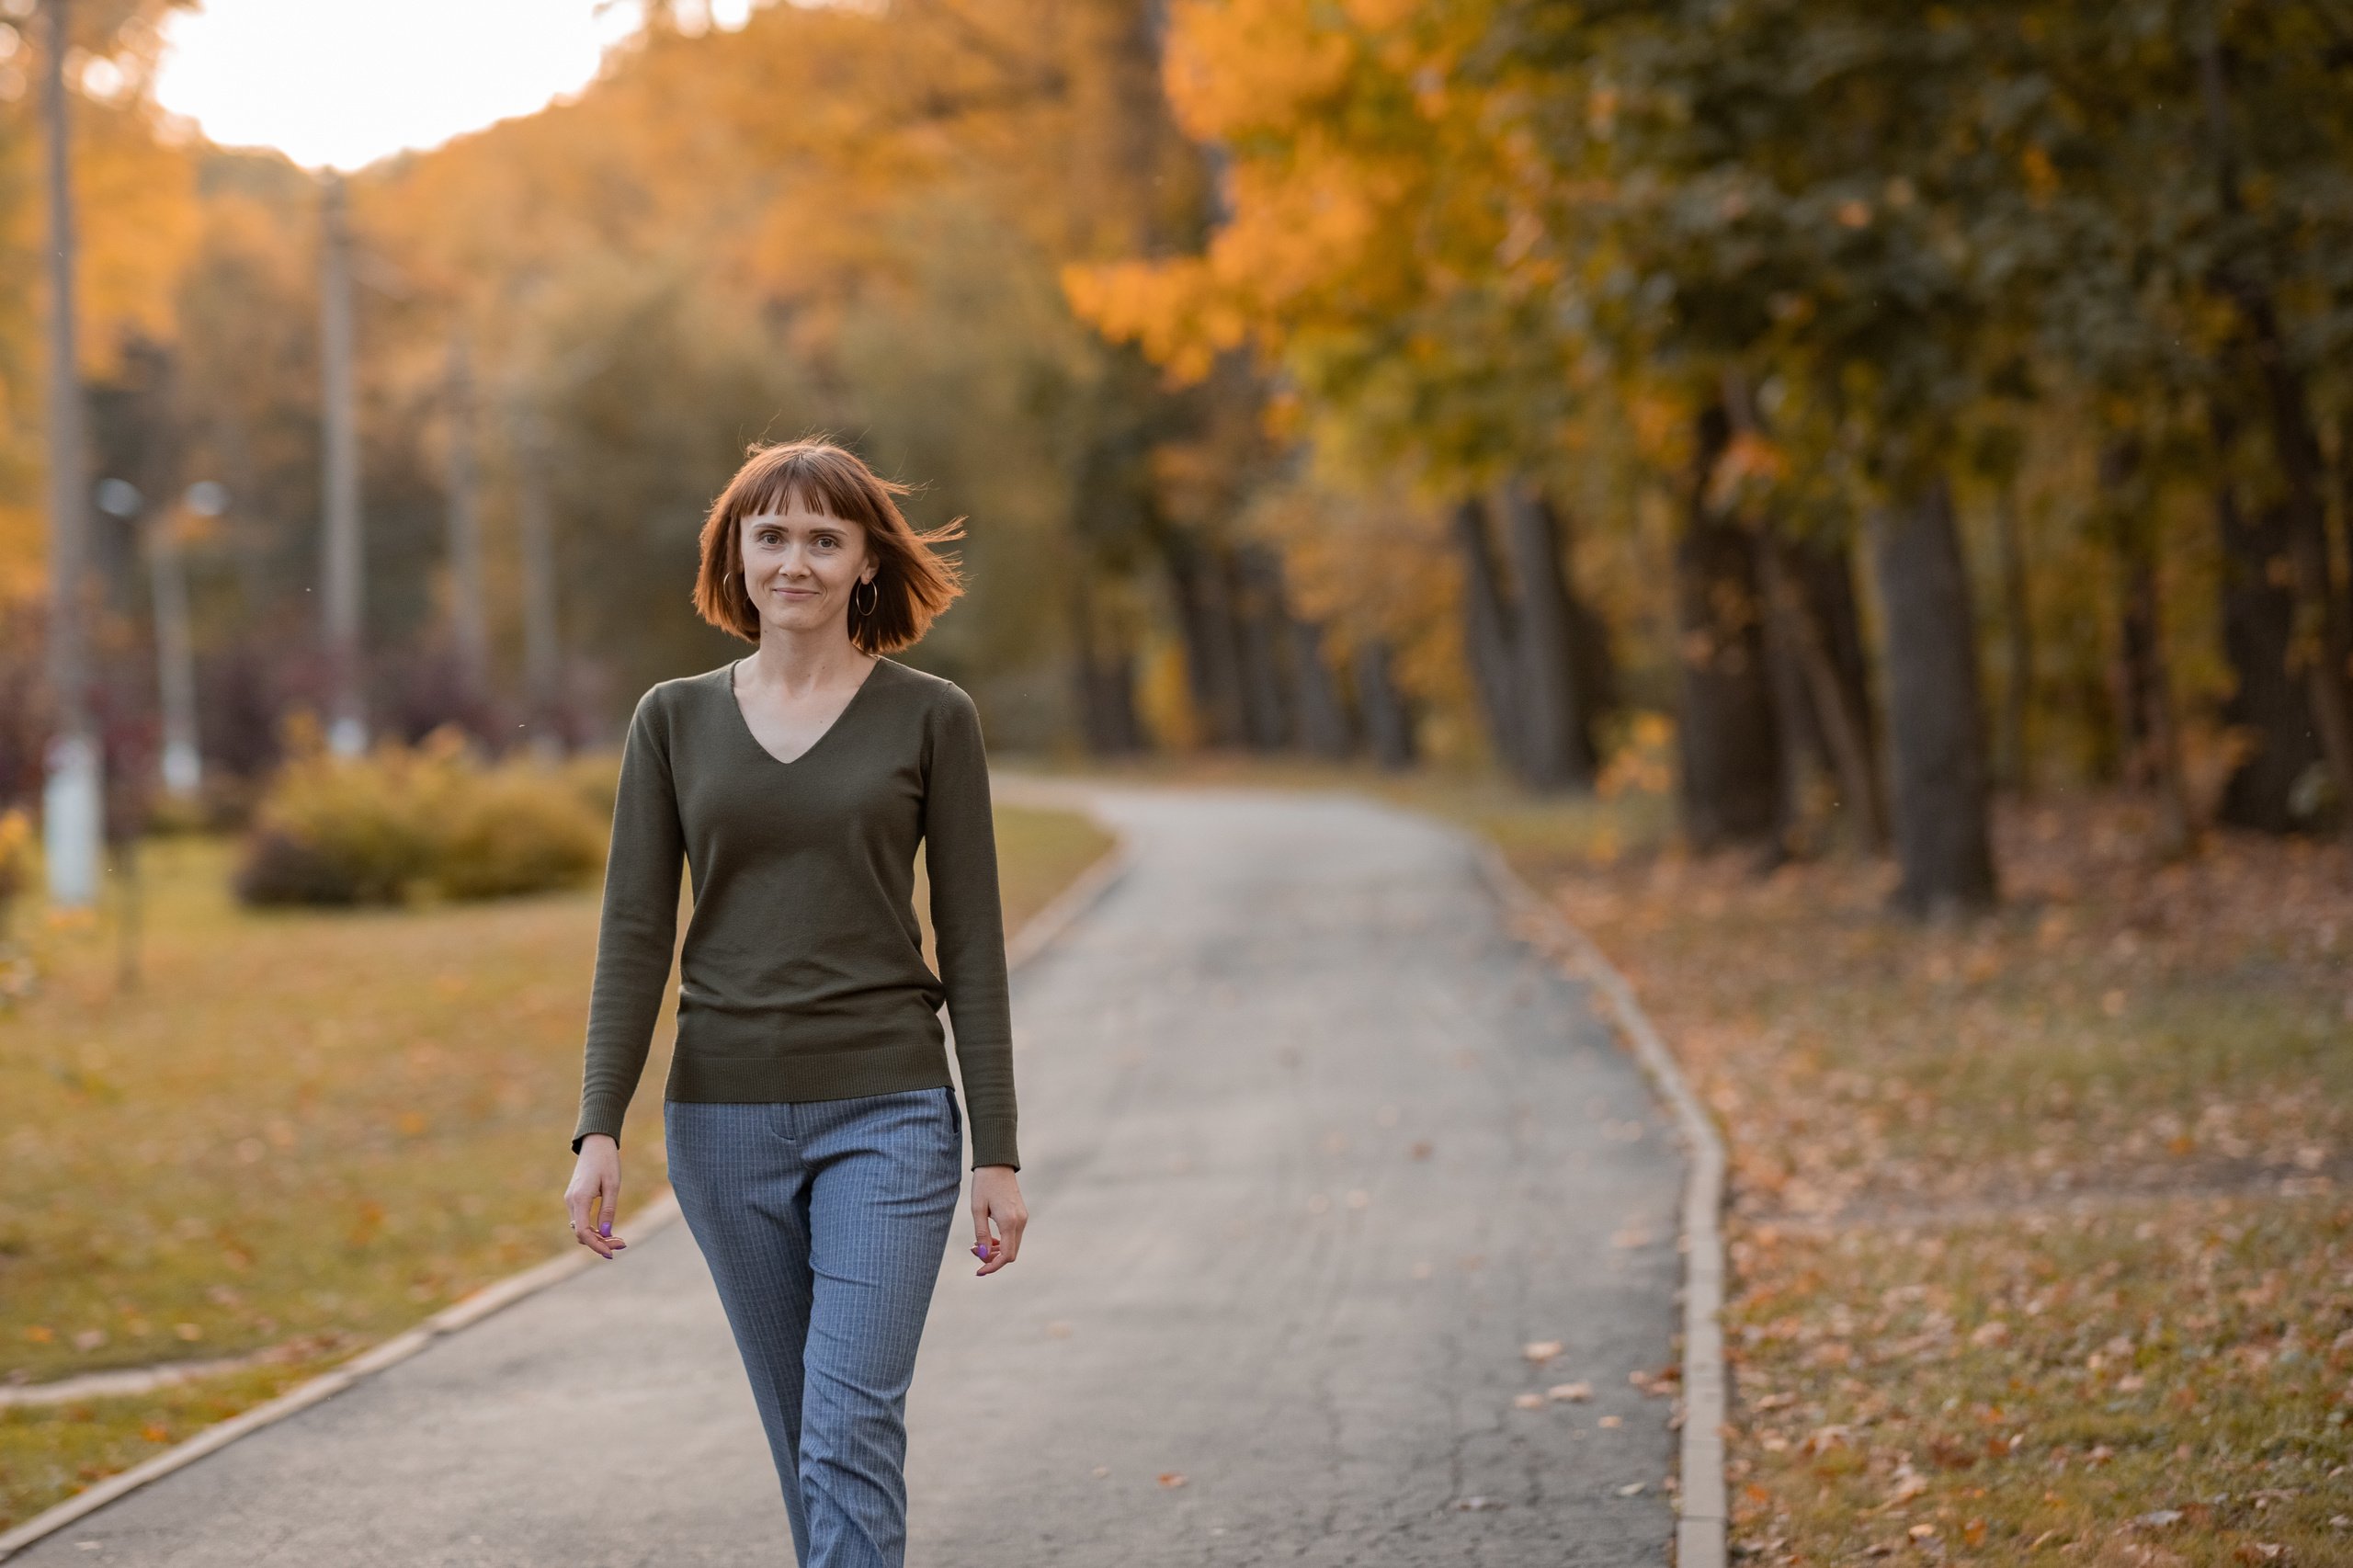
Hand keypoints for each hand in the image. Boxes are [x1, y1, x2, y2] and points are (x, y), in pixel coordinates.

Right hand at [565, 1134, 626, 1259]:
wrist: (595, 1143)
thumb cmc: (607, 1161)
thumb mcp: (613, 1185)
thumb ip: (608, 1210)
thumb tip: (606, 1233)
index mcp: (580, 1198)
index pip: (583, 1232)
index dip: (596, 1245)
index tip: (612, 1252)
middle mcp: (571, 1201)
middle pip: (581, 1233)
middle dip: (599, 1243)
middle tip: (621, 1244)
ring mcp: (570, 1200)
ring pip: (580, 1228)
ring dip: (596, 1237)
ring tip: (617, 1239)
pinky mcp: (574, 1198)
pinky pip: (580, 1220)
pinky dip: (592, 1229)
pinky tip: (606, 1230)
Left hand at [970, 1165, 1025, 1275]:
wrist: (997, 1164)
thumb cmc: (984, 1185)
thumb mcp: (977, 1209)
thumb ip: (981, 1234)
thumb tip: (982, 1256)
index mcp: (1009, 1222)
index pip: (1006, 1255)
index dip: (993, 1266)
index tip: (979, 1271)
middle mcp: (1020, 1222)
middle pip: (1010, 1253)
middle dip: (992, 1258)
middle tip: (972, 1249)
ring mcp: (1022, 1218)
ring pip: (1012, 1245)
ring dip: (995, 1250)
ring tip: (976, 1243)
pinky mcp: (1021, 1215)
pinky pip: (1013, 1236)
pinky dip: (1000, 1241)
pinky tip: (987, 1236)